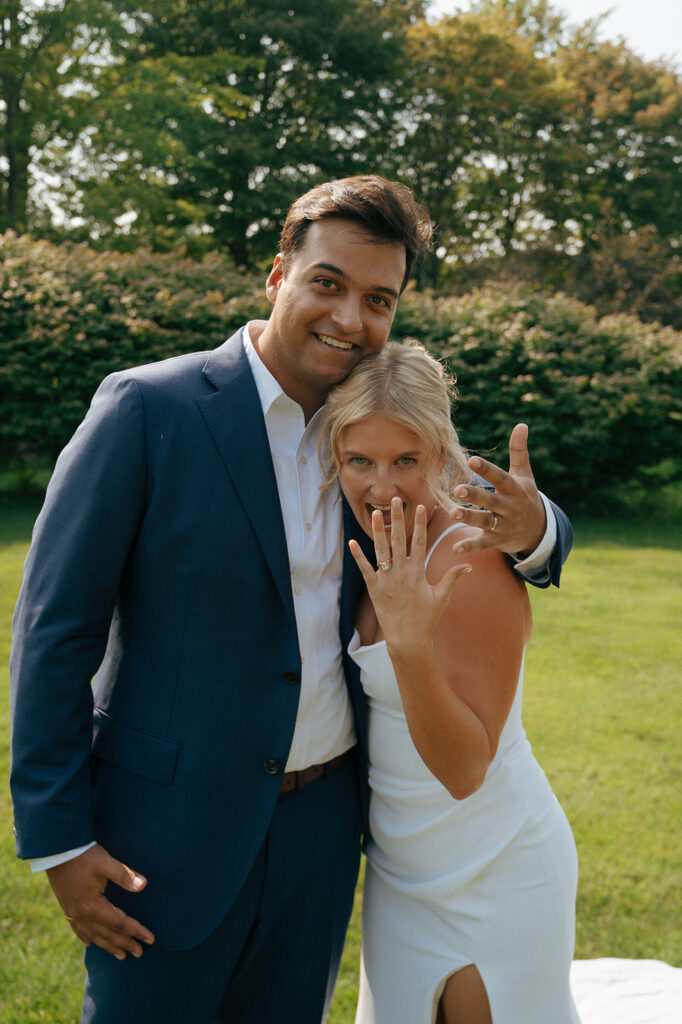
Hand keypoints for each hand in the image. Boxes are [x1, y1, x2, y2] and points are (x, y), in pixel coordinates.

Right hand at [47, 843, 154, 959]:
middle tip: (140, 953)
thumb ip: (125, 876)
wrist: (56, 851)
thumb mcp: (106, 863)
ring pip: (93, 935)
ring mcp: (72, 913)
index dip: (136, 931)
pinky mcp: (67, 907)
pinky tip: (90, 944)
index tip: (150, 939)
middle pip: (107, 934)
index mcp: (93, 906)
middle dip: (125, 944)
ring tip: (121, 956)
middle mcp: (82, 915)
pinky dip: (86, 938)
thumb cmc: (84, 855)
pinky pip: (78, 929)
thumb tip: (144, 885)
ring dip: (108, 946)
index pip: (120, 923)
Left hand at [348, 498, 470, 649]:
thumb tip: (468, 564)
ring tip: (375, 513)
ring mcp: (386, 580)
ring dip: (377, 531)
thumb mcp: (441, 597)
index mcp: (418, 572)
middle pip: (399, 540)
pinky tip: (352, 542)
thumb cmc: (426, 619)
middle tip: (395, 500)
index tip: (419, 507)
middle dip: (398, 518)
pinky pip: (364, 568)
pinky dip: (358, 555)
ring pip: (381, 550)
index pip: (419, 542)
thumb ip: (453, 578)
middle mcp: (401, 572)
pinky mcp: (374, 588)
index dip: (419, 524)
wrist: (407, 639)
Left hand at [450, 424, 545, 557]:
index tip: (471, 460)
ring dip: (469, 518)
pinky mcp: (498, 541)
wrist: (539, 531)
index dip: (486, 470)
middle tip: (457, 489)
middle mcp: (510, 508)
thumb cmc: (525, 496)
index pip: (500, 478)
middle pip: (492, 501)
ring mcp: (505, 525)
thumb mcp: (524, 474)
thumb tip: (521, 424)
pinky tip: (455, 547)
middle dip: (475, 496)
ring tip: (452, 513)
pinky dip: (470, 546)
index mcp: (514, 489)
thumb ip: (519, 451)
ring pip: (486, 522)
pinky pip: (483, 544)